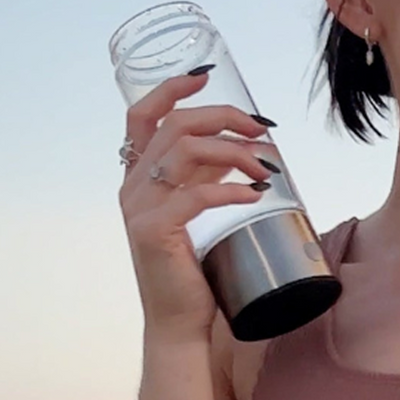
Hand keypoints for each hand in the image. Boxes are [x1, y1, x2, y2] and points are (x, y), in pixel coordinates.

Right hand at [118, 70, 277, 341]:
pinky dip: (230, 189)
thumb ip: (204, 176)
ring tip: (267, 167)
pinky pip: (195, 195)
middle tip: (261, 129)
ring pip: (186, 151)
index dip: (171, 89)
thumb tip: (237, 147)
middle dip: (224, 118)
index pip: (141, 115)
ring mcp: (139, 208)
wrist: (180, 321)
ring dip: (234, 152)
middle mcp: (132, 186)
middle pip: (175, 125)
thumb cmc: (193, 268)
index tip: (206, 78)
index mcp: (137, 175)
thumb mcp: (195, 210)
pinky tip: (254, 193)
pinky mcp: (154, 232)